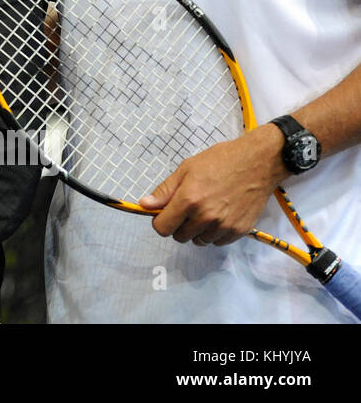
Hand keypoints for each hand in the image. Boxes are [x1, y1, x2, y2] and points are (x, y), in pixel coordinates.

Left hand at [139, 126, 285, 245]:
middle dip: (179, 225)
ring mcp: (223, 226)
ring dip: (197, 230)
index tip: (166, 213)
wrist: (257, 162)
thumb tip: (144, 204)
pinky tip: (220, 216)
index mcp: (188, 200)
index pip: (162, 228)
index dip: (160, 221)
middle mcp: (205, 217)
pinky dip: (215, 233)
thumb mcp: (186, 169)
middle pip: (180, 237)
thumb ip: (165, 190)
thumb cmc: (220, 160)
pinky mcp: (239, 231)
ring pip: (199, 241)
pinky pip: (217, 242)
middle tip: (188, 209)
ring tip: (206, 210)